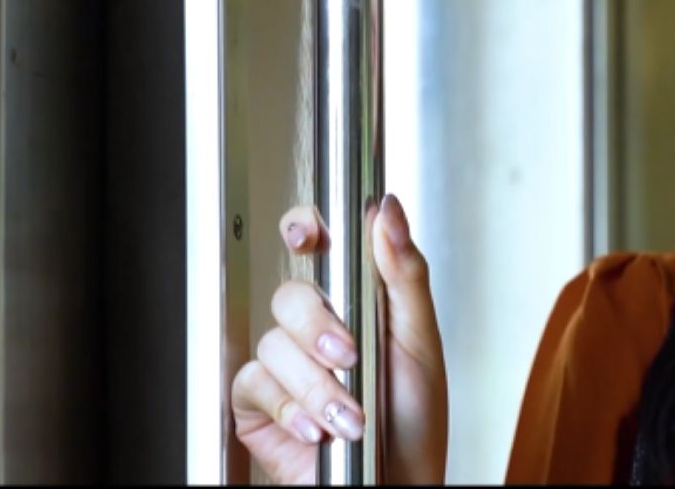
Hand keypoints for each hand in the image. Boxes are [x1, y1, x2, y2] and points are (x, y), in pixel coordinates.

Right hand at [230, 194, 448, 483]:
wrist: (396, 483)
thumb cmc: (415, 421)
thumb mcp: (421, 342)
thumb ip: (404, 273)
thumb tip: (389, 212)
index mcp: (357, 302)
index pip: (319, 248)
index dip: (304, 229)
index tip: (309, 233)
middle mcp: (317, 329)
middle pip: (291, 295)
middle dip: (319, 329)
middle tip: (349, 357)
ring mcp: (287, 365)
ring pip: (274, 343)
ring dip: (316, 385)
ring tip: (349, 415)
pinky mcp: (260, 403)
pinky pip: (253, 383)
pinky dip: (290, 408)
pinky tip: (317, 429)